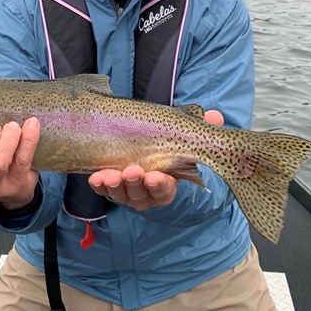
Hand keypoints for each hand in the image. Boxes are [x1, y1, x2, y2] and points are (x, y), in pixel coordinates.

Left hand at [88, 109, 223, 210]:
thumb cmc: (167, 145)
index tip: (155, 177)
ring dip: (115, 185)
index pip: (164, 190)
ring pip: (121, 193)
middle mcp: (146, 192)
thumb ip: (201, 128)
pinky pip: (103, 188)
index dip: (160, 185)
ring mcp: (128, 191)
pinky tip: (95, 178)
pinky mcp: (111, 185)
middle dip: (135, 183)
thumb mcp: (184, 136)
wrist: (144, 145)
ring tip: (110, 175)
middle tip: (132, 170)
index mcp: (166, 184)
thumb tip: (215, 116)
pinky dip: (99, 185)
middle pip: (140, 193)